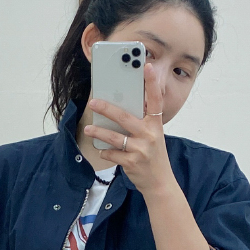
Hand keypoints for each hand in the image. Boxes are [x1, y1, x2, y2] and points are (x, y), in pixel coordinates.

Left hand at [84, 65, 174, 198]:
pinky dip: (105, 152)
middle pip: (124, 117)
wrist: (160, 183)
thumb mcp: (153, 137)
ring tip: (89, 128)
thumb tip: (119, 110)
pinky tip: (102, 150)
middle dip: (107, 108)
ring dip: (98, 131)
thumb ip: (141, 123)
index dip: (152, 83)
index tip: (147, 67)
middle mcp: (149, 135)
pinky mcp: (131, 162)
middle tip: (93, 102)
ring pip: (114, 136)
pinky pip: (111, 153)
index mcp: (156, 126)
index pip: (156, 100)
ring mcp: (140, 149)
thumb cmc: (153, 156)